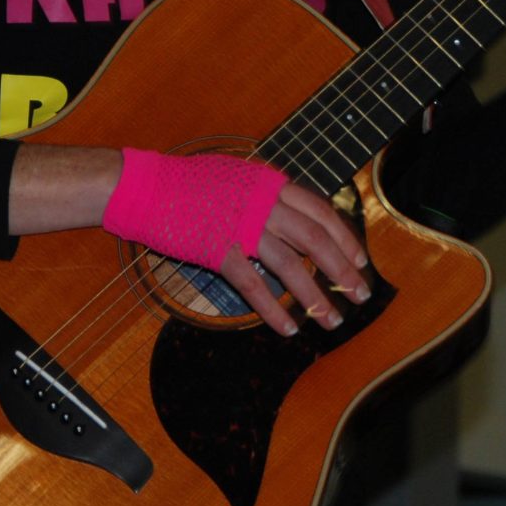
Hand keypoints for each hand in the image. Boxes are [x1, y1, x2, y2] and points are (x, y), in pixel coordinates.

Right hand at [99, 149, 369, 336]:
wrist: (145, 186)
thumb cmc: (187, 184)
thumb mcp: (237, 178)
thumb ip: (267, 196)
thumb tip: (295, 218)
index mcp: (270, 183)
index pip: (320, 211)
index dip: (345, 238)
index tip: (360, 261)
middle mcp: (262, 202)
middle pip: (315, 239)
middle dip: (343, 270)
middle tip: (360, 295)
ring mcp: (240, 225)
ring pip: (290, 265)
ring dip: (314, 296)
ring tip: (331, 320)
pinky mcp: (217, 249)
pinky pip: (252, 285)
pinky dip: (272, 309)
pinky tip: (286, 328)